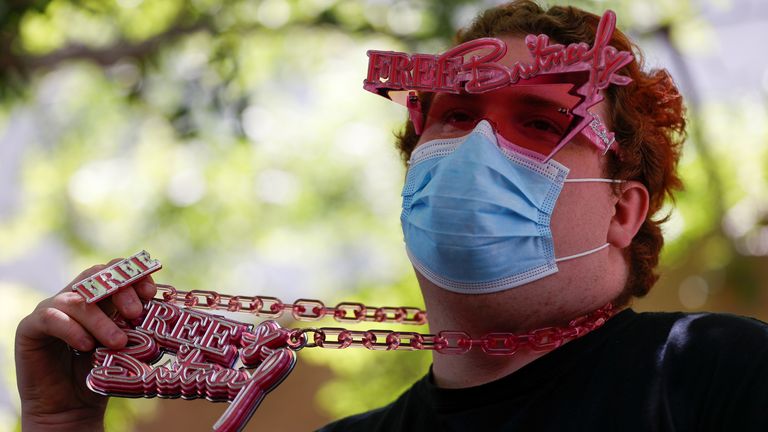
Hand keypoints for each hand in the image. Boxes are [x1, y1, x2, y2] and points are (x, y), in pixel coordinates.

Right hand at [15, 259, 156, 430]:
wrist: (71, 407)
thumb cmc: (102, 372)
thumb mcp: (125, 345)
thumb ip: (138, 326)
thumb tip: (166, 312)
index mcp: (99, 297)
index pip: (116, 272)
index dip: (134, 276)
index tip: (150, 292)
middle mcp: (75, 297)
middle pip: (97, 276)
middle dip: (120, 291)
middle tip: (136, 314)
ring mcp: (51, 309)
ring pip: (77, 300)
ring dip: (101, 320)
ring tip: (118, 342)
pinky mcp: (31, 327)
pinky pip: (51, 318)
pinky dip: (73, 329)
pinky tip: (87, 346)